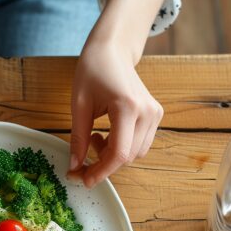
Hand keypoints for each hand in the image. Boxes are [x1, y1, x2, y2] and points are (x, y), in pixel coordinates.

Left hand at [69, 38, 162, 187]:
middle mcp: (147, 112)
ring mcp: (154, 114)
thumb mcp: (79, 104)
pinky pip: (140, 144)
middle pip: (128, 157)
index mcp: (128, 107)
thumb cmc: (93, 70)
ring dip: (112, 156)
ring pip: (135, 153)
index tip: (83, 180)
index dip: (101, 171)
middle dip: (104, 165)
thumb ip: (78, 138)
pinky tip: (107, 134)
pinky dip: (122, 147)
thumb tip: (74, 166)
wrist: (113, 50)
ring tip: (95, 137)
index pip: (119, 153)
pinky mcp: (155, 115)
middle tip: (81, 161)